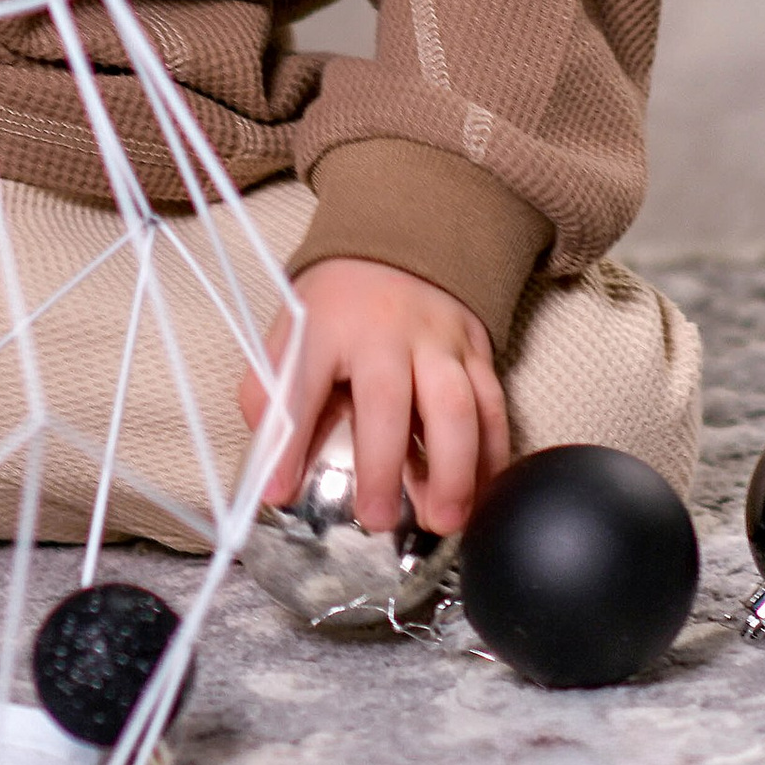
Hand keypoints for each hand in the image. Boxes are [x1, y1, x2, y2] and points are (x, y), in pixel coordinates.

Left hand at [239, 255, 508, 540]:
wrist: (399, 244)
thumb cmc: (337, 307)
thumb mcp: (291, 336)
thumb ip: (276, 401)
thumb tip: (273, 478)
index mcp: (325, 325)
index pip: (301, 385)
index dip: (289, 442)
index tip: (280, 493)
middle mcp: (386, 331)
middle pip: (388, 400)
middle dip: (383, 467)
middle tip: (377, 519)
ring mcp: (439, 341)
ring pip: (455, 406)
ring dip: (453, 470)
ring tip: (442, 520)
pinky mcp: (476, 352)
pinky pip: (492, 407)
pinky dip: (491, 457)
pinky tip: (480, 495)